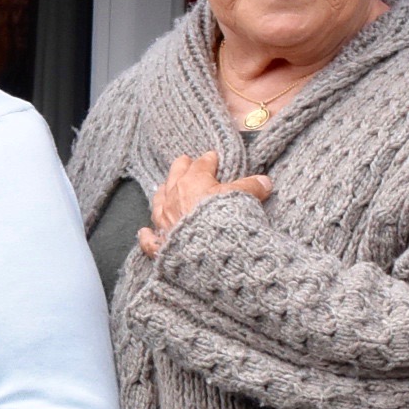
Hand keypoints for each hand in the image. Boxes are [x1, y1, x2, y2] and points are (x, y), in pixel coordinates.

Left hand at [137, 151, 270, 257]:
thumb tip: (264, 181)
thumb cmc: (224, 220)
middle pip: (175, 176)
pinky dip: (147, 235)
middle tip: (186, 162)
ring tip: (164, 188)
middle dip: (182, 168)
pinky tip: (145, 232)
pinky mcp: (161, 244)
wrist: (209, 252)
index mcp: (193, 182)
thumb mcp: (242, 198)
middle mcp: (173, 197)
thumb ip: (251, 187)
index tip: (213, 157)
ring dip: (163, 193)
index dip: (208, 160)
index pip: (201, 165)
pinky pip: (149, 238)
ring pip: (158, 201)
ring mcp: (164, 221)